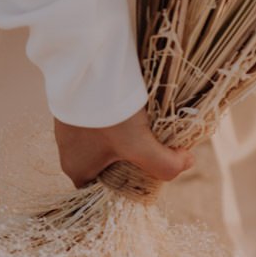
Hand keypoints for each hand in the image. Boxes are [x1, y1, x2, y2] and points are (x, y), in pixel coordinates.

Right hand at [53, 108, 193, 187]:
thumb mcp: (140, 145)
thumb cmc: (107, 113)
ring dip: (126, 135)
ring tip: (144, 124)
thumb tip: (186, 161)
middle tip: (152, 145)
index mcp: (77, 170)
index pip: (105, 191)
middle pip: (108, 165)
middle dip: (132, 158)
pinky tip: (131, 107)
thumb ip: (166, 163)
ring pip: (105, 140)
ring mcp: (69, 126)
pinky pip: (99, 118)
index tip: (148, 172)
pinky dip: (116, 116)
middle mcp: (69, 152)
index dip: (130, 186)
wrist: (85, 65)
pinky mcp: (74, 103)